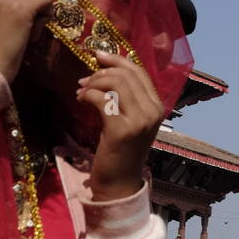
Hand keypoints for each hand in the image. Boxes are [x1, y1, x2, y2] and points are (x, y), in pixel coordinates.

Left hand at [77, 52, 164, 199]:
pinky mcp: (122, 130)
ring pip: (115, 83)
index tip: (97, 54)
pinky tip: (81, 100)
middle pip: (126, 74)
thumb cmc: (121, 151)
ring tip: (82, 91)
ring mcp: (139, 121)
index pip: (139, 71)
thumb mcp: (130, 120)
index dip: (117, 59)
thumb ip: (126, 97)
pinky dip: (88, 95)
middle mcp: (153, 111)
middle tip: (84, 81)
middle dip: (101, 72)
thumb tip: (108, 68)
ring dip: (93, 83)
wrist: (119, 183)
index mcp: (157, 106)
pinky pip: (102, 99)